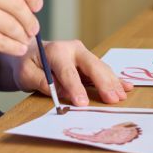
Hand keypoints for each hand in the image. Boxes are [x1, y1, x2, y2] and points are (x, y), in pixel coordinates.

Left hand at [16, 40, 133, 105]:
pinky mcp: (88, 63)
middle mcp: (73, 49)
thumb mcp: (26, 73)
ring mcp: (83, 55)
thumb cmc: (27, 64)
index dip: (76, 88)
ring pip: (101, 68)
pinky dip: (115, 79)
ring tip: (121, 96)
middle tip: (112, 99)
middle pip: (92, 66)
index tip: (82, 104)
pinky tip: (127, 86)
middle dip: (103, 83)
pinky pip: (103, 71)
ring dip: (112, 82)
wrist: (30, 54)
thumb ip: (41, 81)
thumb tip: (60, 92)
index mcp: (56, 51)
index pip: (68, 72)